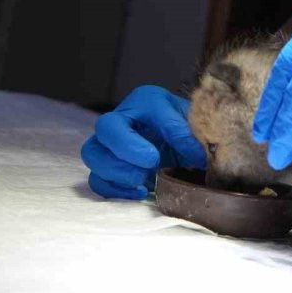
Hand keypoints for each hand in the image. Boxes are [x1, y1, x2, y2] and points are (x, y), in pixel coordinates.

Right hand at [81, 86, 205, 198]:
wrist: (186, 146)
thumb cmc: (190, 131)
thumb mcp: (196, 128)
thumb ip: (192, 137)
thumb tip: (198, 156)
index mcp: (146, 101)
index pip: (145, 108)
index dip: (155, 137)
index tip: (174, 156)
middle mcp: (123, 118)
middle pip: (105, 128)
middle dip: (126, 150)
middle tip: (152, 164)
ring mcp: (109, 143)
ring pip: (93, 154)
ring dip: (119, 173)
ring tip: (145, 180)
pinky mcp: (107, 167)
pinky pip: (97, 180)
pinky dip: (116, 190)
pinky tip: (142, 191)